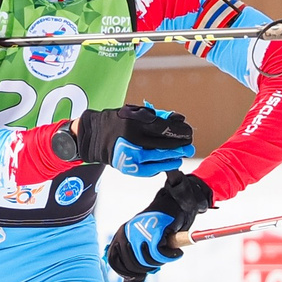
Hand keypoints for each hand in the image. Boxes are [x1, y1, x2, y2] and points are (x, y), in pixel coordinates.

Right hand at [52, 102, 193, 177]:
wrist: (92, 137)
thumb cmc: (115, 121)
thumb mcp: (134, 112)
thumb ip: (155, 116)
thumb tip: (177, 119)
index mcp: (135, 123)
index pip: (165, 129)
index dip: (180, 132)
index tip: (189, 132)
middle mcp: (133, 140)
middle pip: (164, 145)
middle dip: (180, 146)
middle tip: (190, 145)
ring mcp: (130, 156)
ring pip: (159, 159)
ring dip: (173, 157)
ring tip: (183, 155)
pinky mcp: (128, 167)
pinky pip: (149, 169)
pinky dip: (161, 166)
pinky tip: (170, 163)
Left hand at [106, 171, 214, 281]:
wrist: (176, 204)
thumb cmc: (161, 227)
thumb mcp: (145, 246)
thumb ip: (137, 264)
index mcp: (120, 235)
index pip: (113, 262)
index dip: (125, 273)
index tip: (139, 275)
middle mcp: (126, 233)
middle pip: (130, 265)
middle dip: (146, 269)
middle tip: (158, 263)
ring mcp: (139, 232)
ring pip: (145, 261)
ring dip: (159, 262)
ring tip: (168, 253)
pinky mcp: (154, 231)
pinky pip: (159, 254)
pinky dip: (170, 257)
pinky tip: (176, 252)